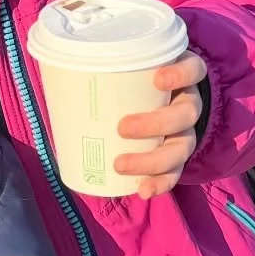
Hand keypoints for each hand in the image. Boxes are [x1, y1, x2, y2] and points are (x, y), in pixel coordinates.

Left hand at [113, 52, 206, 197]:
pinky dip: (161, 182)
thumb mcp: (129, 68)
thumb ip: (105, 66)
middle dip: (155, 124)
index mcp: (182, 76)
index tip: (157, 79)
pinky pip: (177, 171)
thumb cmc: (134, 78)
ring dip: (152, 160)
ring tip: (120, 165)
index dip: (180, 74)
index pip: (193, 69)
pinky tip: (143, 191)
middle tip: (122, 127)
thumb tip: (60, 64)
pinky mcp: (179, 153)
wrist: (155, 97)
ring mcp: (186, 131)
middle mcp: (189, 103)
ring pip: (183, 146)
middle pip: (186, 114)